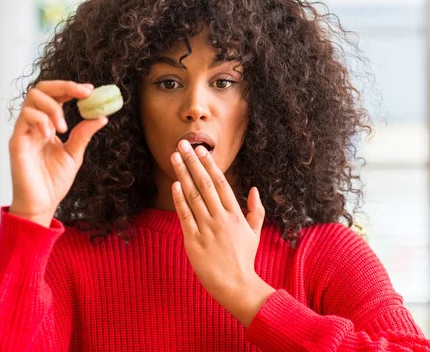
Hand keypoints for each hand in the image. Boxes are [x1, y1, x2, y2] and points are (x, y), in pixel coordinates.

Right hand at [8, 80, 108, 226]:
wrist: (42, 204)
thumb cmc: (54, 181)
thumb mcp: (74, 154)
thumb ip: (83, 134)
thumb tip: (101, 116)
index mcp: (47, 125)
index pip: (56, 96)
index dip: (71, 89)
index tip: (90, 90)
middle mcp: (33, 124)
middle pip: (41, 89)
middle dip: (64, 86)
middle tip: (84, 93)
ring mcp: (24, 131)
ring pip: (32, 99)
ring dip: (53, 107)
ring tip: (65, 127)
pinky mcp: (17, 141)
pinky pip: (25, 118)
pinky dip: (41, 120)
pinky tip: (51, 135)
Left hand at [170, 140, 274, 326]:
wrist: (236, 285)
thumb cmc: (244, 259)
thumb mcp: (255, 233)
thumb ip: (255, 210)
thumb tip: (254, 189)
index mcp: (235, 214)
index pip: (221, 182)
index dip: (209, 164)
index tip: (201, 150)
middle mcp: (220, 217)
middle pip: (204, 183)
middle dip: (192, 161)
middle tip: (182, 144)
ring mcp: (206, 228)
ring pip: (192, 195)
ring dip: (182, 174)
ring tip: (174, 157)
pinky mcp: (193, 240)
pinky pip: (185, 216)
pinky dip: (179, 199)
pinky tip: (174, 184)